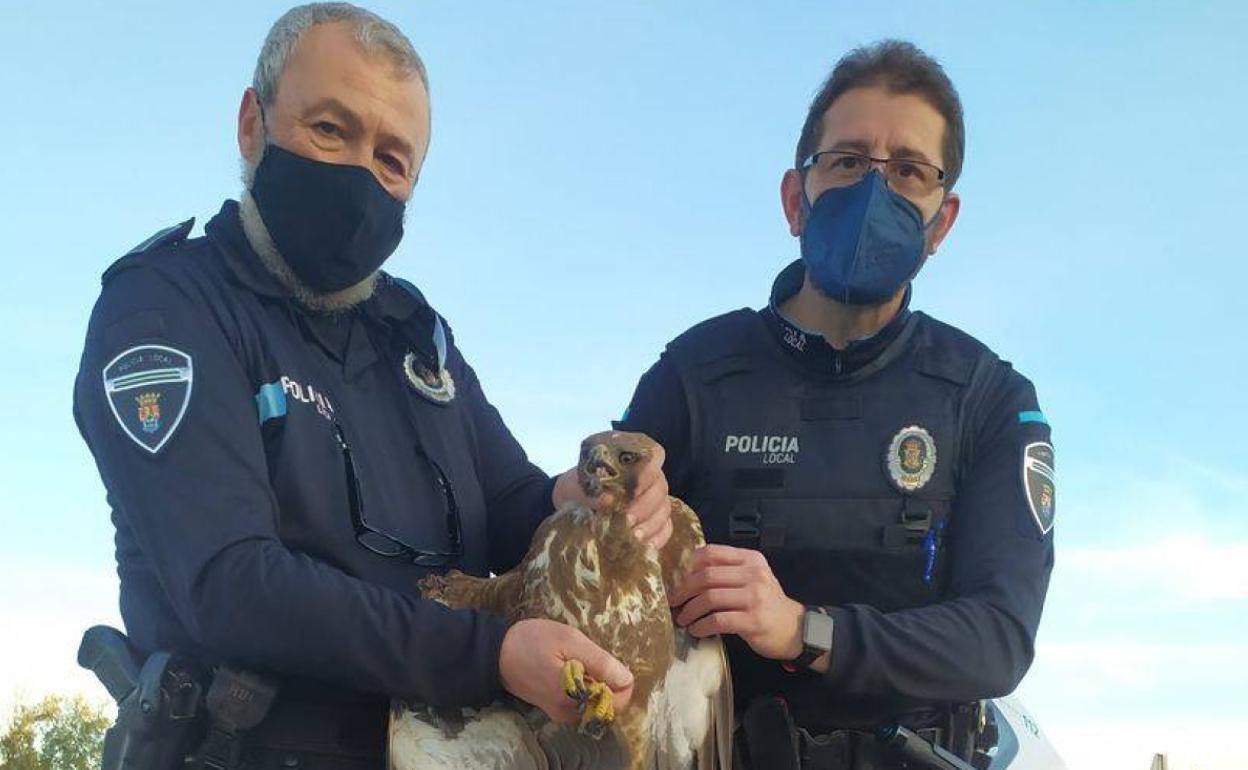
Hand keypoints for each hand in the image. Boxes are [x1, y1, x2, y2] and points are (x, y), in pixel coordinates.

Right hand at [499, 618, 634, 723]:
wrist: (495, 653)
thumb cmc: (532, 641)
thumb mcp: (569, 640)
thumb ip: (600, 662)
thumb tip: (627, 678)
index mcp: (574, 697)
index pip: (618, 701)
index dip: (621, 680)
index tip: (607, 660)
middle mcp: (569, 712)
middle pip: (608, 704)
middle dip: (607, 681)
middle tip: (589, 657)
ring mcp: (560, 713)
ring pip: (595, 703)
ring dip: (595, 684)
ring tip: (578, 661)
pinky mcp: (553, 709)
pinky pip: (581, 703)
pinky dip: (584, 688)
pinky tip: (572, 669)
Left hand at [552, 444, 671, 548]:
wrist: (570, 507)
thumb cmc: (575, 490)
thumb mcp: (573, 487)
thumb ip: (587, 491)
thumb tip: (608, 501)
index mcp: (631, 461)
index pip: (654, 456)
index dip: (649, 472)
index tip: (634, 489)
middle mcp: (647, 479)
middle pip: (660, 488)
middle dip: (645, 506)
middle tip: (628, 520)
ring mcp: (653, 501)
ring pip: (664, 510)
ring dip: (651, 525)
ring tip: (634, 537)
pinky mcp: (654, 522)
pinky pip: (666, 529)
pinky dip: (658, 538)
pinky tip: (644, 546)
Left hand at [668, 544, 804, 660]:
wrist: (796, 629)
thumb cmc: (767, 603)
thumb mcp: (753, 579)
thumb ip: (728, 571)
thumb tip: (688, 575)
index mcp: (751, 560)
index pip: (712, 553)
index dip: (689, 566)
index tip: (679, 579)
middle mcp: (754, 574)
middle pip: (706, 576)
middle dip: (684, 590)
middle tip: (674, 601)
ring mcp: (755, 598)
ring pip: (710, 598)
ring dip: (690, 610)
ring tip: (683, 619)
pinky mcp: (753, 621)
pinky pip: (718, 620)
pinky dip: (701, 626)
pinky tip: (697, 630)